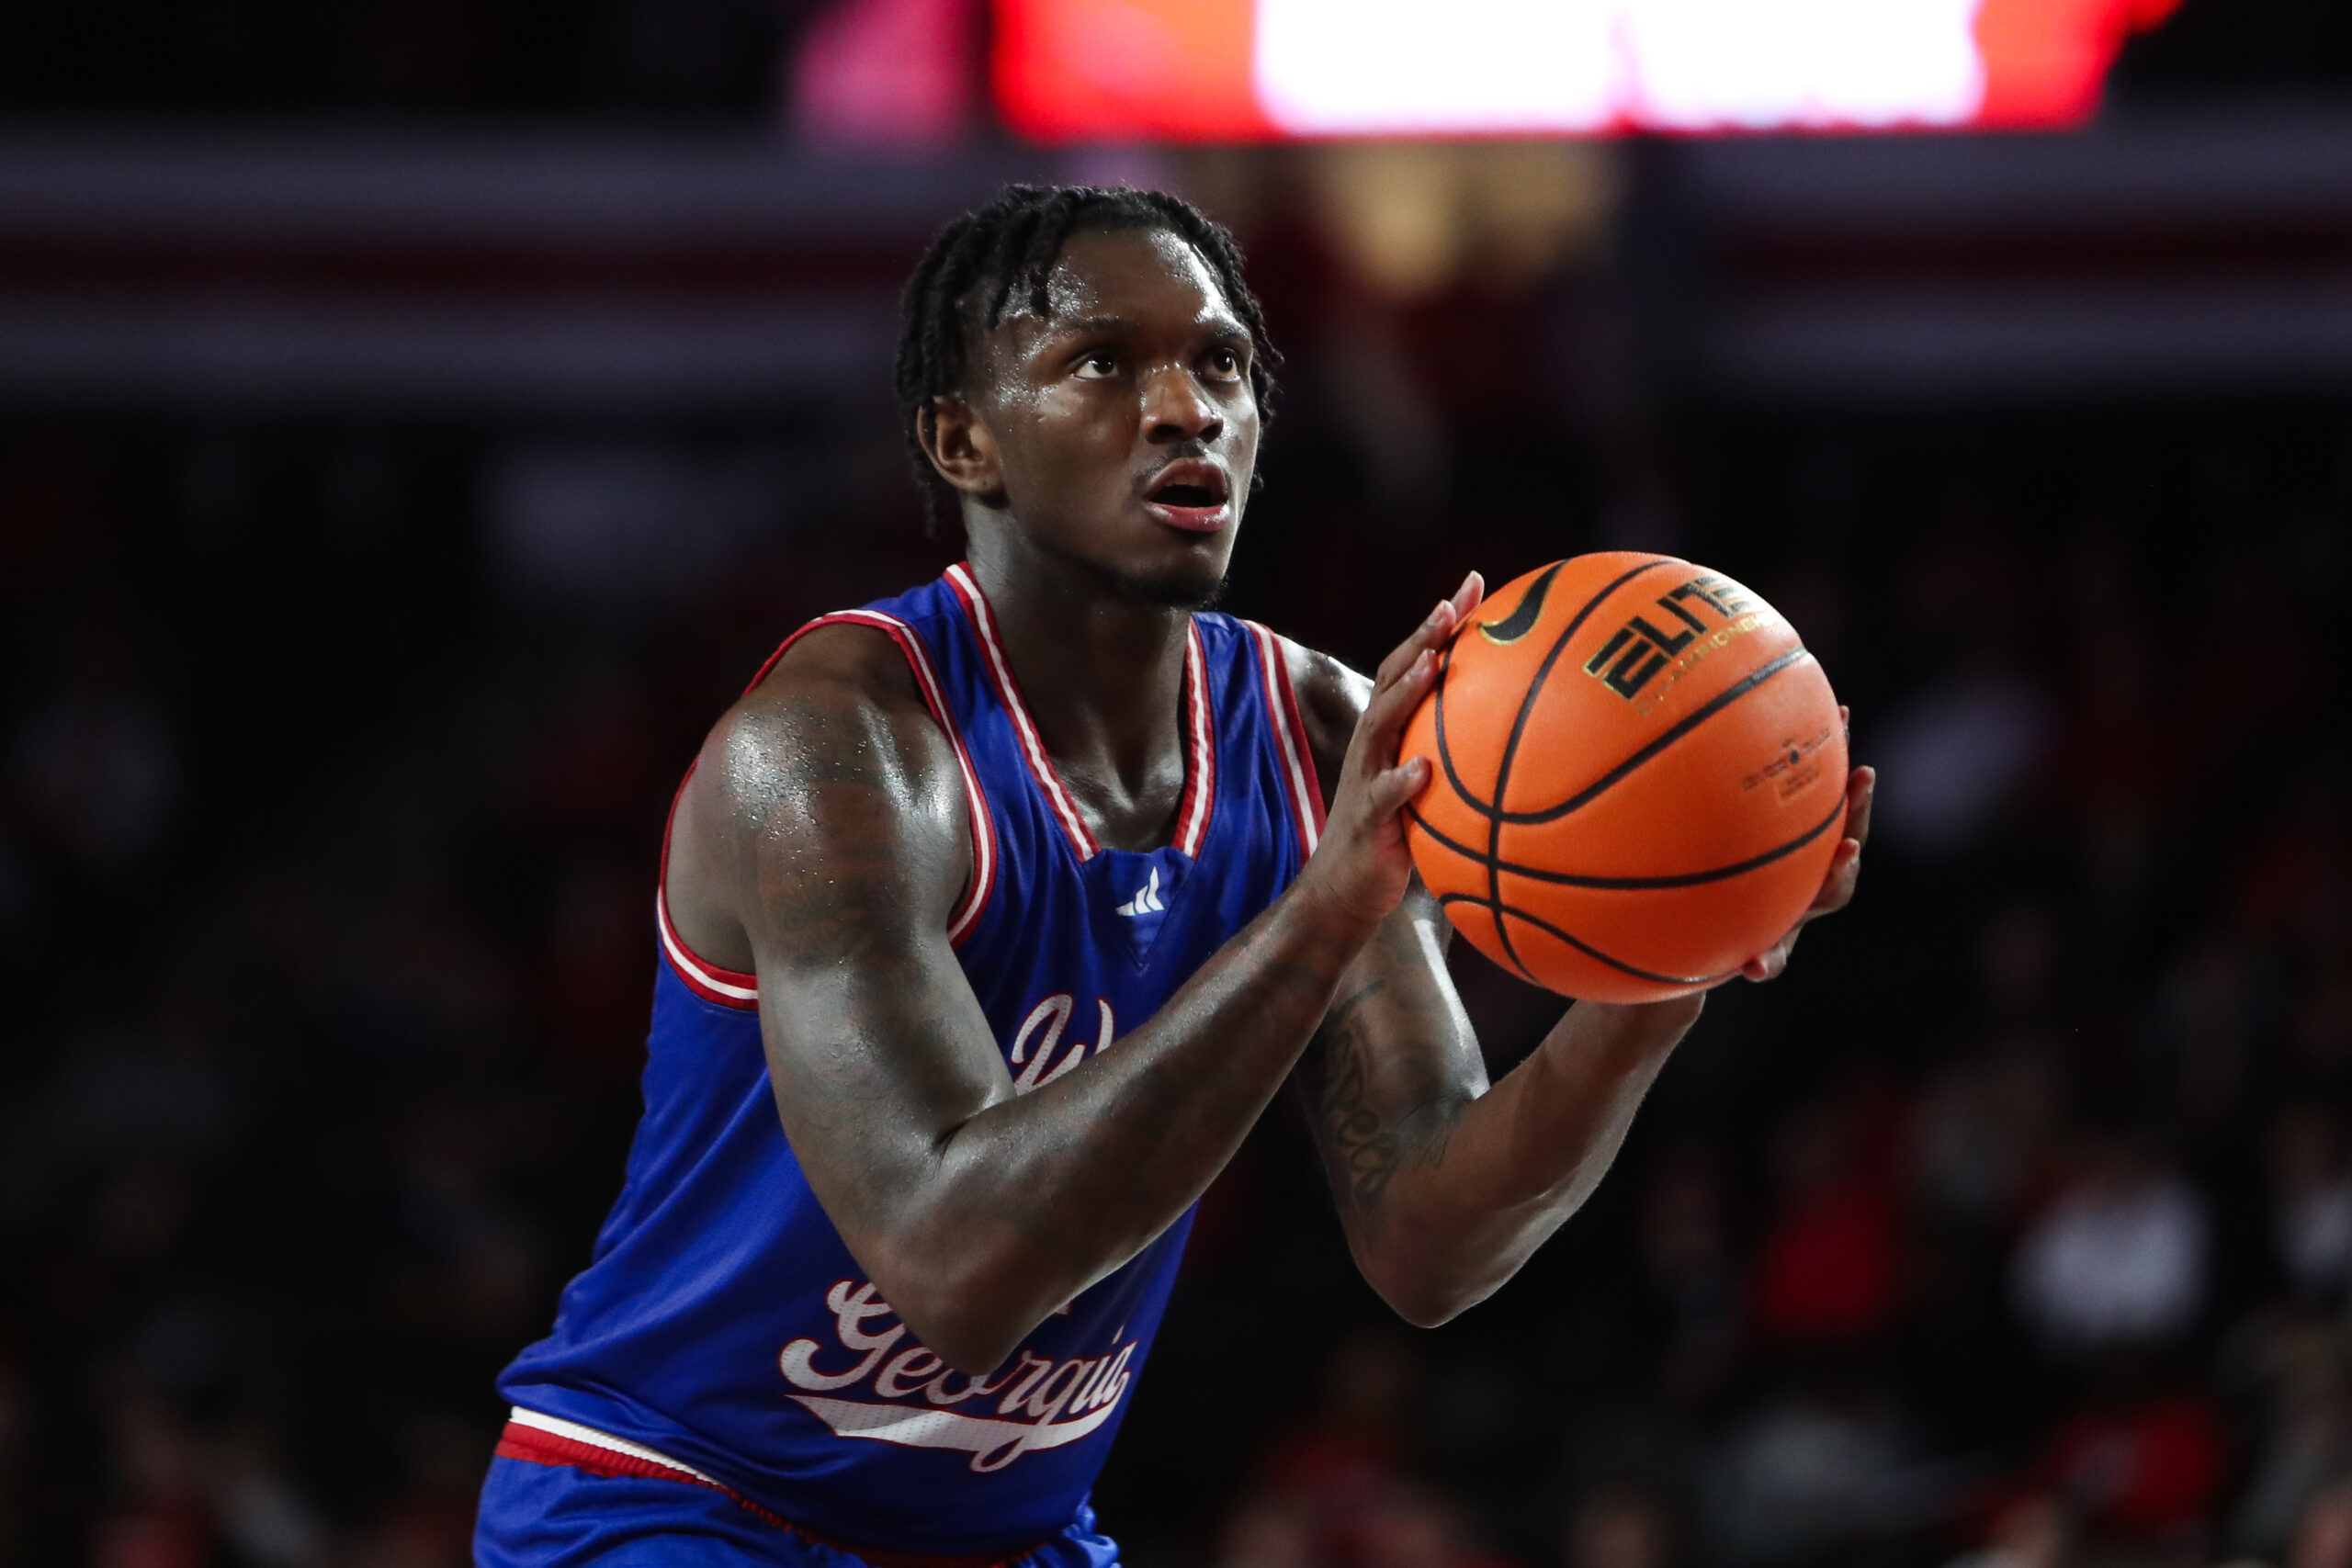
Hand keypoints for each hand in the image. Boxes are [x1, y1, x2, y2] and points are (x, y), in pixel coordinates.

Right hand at [1296, 572, 1483, 933]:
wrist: (1346, 892)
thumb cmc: (1396, 838)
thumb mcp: (1430, 790)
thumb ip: (1461, 759)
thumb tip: (1528, 736)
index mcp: (1392, 733)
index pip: (1415, 663)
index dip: (1442, 623)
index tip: (1474, 582)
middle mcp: (1375, 745)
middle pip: (1394, 678)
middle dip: (1422, 638)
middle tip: (1451, 604)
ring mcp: (1366, 779)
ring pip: (1382, 724)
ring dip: (1406, 692)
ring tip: (1433, 663)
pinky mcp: (1366, 821)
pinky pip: (1384, 799)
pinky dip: (1401, 781)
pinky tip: (1422, 770)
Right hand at [1738, 735, 1872, 982]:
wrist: (1749, 924)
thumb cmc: (1748, 940)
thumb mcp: (1754, 953)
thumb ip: (1762, 962)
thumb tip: (1753, 971)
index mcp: (1819, 896)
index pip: (1837, 884)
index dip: (1842, 868)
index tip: (1847, 852)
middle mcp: (1824, 864)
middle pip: (1849, 831)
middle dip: (1857, 806)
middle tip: (1863, 776)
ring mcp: (1815, 837)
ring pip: (1833, 798)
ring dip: (1833, 759)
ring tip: (1843, 718)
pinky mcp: (1801, 814)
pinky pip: (1809, 777)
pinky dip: (1814, 746)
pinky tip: (1812, 708)